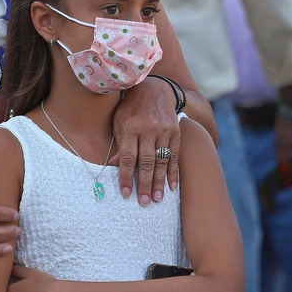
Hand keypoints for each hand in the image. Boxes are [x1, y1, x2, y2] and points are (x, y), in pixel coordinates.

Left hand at [113, 78, 182, 204]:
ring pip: (161, 161)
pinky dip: (173, 172)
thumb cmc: (131, 108)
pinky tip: (172, 186)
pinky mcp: (175, 132)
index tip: (126, 194)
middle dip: (145, 184)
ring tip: (158, 199)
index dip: (127, 177)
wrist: (154, 89)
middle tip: (144, 202)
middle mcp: (148, 129)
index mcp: (131, 127)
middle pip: (146, 162)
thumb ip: (119, 143)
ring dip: (160, 182)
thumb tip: (116, 166)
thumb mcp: (119, 121)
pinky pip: (175, 155)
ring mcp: (164, 130)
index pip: (128, 157)